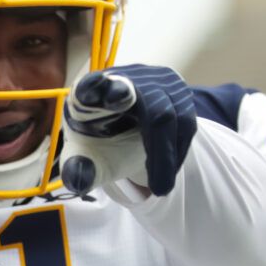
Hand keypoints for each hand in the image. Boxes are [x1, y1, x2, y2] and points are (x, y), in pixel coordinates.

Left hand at [59, 65, 197, 198]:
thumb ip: (79, 167)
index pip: (93, 87)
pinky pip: (186, 121)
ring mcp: (153, 78)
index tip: (106, 94)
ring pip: (175, 118)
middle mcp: (124, 76)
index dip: (97, 89)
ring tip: (161, 185)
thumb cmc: (94, 136)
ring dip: (169, 156)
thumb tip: (79, 182)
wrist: (115, 118)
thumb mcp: (84, 154)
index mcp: (89, 91)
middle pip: (154, 111)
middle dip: (159, 151)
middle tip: (160, 188)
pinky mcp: (174, 85)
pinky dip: (177, 149)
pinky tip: (167, 167)